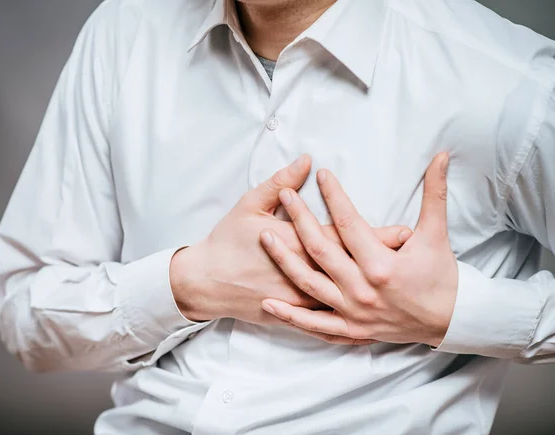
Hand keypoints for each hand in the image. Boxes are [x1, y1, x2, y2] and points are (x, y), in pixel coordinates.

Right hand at [170, 155, 413, 326]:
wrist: (205, 281)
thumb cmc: (227, 241)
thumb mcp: (249, 205)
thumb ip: (279, 181)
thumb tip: (306, 161)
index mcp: (297, 244)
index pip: (346, 237)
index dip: (377, 235)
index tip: (406, 232)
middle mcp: (303, 275)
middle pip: (352, 266)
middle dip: (386, 261)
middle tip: (416, 256)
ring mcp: (298, 299)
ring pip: (345, 296)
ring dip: (373, 291)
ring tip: (402, 284)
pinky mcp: (292, 315)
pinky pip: (326, 322)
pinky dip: (350, 320)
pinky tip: (372, 321)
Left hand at [259, 153, 457, 346]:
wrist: (450, 320)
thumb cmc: (441, 276)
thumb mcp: (437, 233)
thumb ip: (435, 193)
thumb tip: (441, 156)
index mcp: (381, 264)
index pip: (349, 222)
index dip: (334, 195)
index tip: (322, 174)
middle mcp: (362, 289)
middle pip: (321, 249)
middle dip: (300, 219)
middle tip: (286, 196)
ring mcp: (352, 311)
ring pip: (309, 283)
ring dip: (284, 260)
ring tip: (264, 237)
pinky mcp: (350, 329)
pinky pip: (314, 324)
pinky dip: (290, 315)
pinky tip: (269, 303)